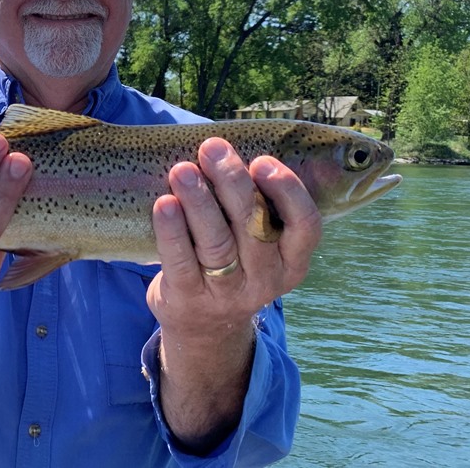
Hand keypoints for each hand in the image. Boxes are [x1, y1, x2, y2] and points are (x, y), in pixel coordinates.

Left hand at [146, 137, 321, 450]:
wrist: (202, 324)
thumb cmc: (233, 261)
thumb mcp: (258, 243)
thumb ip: (256, 202)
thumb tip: (231, 145)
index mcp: (292, 261)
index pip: (305, 226)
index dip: (288, 192)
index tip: (262, 161)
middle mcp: (265, 280)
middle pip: (254, 227)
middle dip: (232, 182)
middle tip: (212, 148)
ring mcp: (227, 294)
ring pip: (217, 244)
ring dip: (199, 202)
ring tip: (182, 170)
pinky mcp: (188, 299)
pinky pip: (181, 262)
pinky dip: (172, 231)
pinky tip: (164, 204)